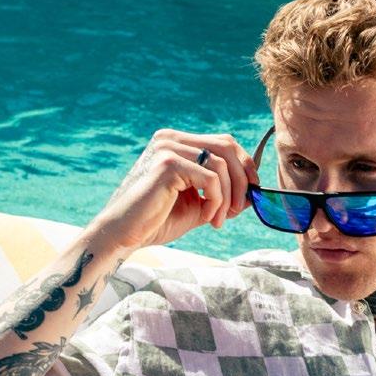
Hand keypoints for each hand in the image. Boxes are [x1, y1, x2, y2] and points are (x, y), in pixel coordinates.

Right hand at [88, 129, 259, 248]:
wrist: (122, 236)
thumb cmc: (156, 221)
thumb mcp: (197, 203)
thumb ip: (222, 192)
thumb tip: (253, 190)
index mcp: (176, 142)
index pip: (223, 142)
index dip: (244, 165)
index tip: (252, 192)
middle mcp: (171, 139)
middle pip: (226, 146)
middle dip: (242, 179)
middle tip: (241, 208)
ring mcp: (168, 148)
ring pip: (221, 165)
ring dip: (228, 197)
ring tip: (218, 220)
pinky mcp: (167, 164)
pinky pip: (210, 179)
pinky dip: (216, 201)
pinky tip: (208, 218)